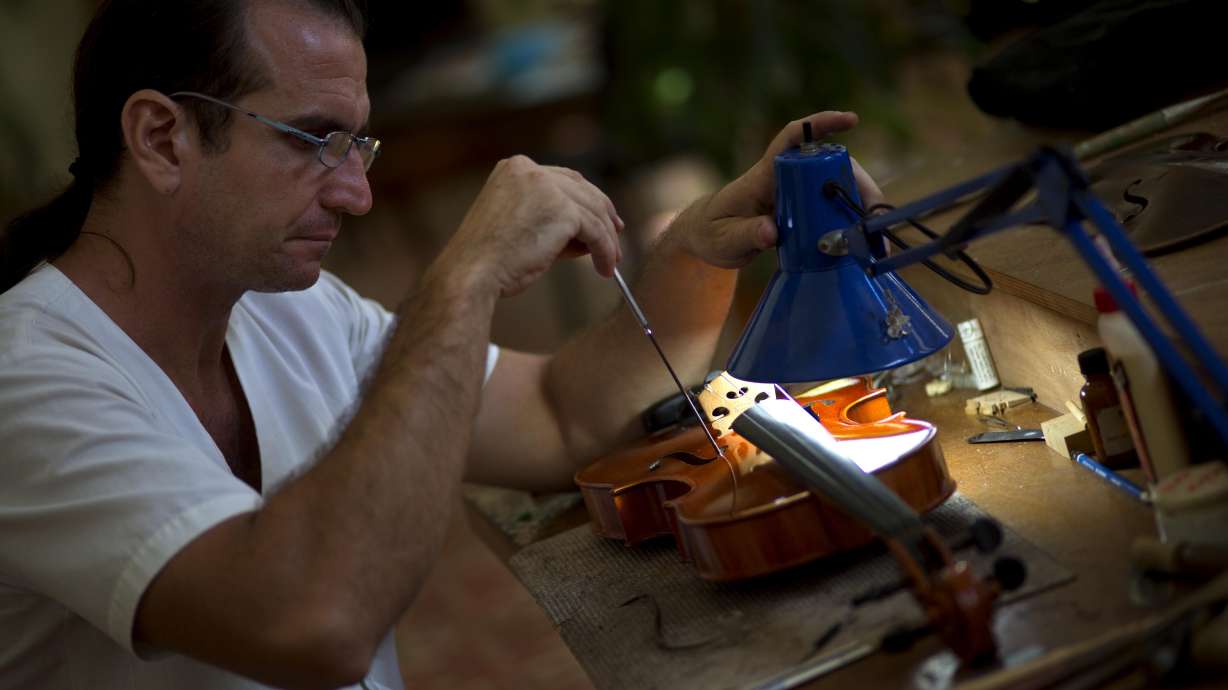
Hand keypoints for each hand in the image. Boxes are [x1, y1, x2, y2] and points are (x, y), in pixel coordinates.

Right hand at [436, 155, 623, 296]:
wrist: (472, 273)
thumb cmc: (489, 259)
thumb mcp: (519, 226)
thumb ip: (550, 220)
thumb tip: (588, 232)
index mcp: (514, 168)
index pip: (563, 179)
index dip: (586, 197)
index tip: (602, 216)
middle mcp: (530, 169)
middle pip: (582, 189)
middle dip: (603, 213)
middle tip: (616, 235)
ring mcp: (546, 186)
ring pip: (593, 211)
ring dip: (606, 238)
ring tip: (611, 262)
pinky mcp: (562, 209)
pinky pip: (596, 230)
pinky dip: (605, 250)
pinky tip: (604, 268)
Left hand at [673, 111, 884, 267]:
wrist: (706, 240)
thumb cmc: (712, 233)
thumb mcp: (724, 239)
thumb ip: (747, 235)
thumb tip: (771, 231)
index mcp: (764, 176)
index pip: (792, 138)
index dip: (819, 124)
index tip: (850, 120)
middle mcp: (784, 179)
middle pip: (828, 167)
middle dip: (857, 184)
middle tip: (874, 214)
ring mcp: (794, 195)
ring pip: (835, 189)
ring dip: (858, 208)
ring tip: (873, 239)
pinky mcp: (800, 212)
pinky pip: (830, 210)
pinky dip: (849, 224)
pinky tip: (863, 246)